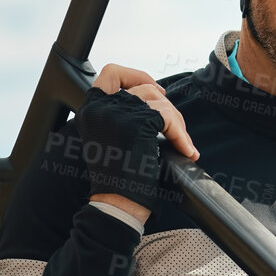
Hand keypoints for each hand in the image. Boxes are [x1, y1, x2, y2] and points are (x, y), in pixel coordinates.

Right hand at [76, 65, 197, 223]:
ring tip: (181, 143)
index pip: (111, 72)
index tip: (154, 88)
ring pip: (160, 101)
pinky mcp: (137, 123)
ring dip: (176, 122)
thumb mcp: (109, 137)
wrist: (117, 203)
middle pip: (144, 87)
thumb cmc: (117, 177)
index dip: (136, 75)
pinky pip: (169, 118)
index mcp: (90, 109)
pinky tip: (186, 150)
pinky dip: (181, 135)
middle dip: (166, 105)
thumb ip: (119, 115)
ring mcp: (118, 113)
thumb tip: (153, 96)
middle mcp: (100, 107)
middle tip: (174, 127)